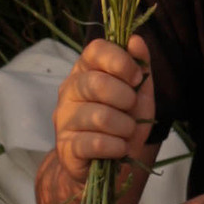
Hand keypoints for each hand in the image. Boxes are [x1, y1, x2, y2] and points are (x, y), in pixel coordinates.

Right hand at [50, 37, 155, 174]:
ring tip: (126, 132)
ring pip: (100, 117)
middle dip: (126, 98)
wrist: (105, 163)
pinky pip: (95, 143)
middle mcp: (68, 90)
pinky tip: (119, 148)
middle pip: (97, 83)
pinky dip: (116, 147)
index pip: (96, 49)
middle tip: (130, 109)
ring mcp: (63, 119)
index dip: (120, 61)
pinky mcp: (65, 147)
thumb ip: (139, 64)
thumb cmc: (122, 121)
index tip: (136, 77)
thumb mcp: (138, 91)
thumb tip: (135, 40)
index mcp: (85, 70)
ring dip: (125, 127)